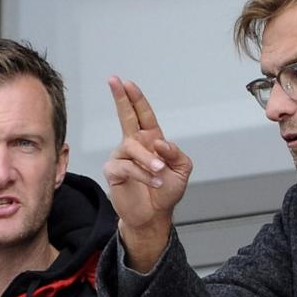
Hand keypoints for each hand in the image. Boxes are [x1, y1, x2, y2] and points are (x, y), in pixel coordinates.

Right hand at [103, 77, 192, 271]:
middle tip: (114, 81)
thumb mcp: (181, 170)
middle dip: (121, 98)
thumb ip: (175, 153)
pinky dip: (142, 174)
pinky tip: (153, 181)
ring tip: (160, 172)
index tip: (127, 83)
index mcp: (151, 140)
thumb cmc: (166, 192)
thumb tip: (159, 142)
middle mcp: (134, 145)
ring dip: (148, 160)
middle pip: (126, 116)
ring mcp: (122, 157)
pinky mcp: (114, 172)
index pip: (143, 115)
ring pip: (131, 147)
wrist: (154, 215)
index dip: (136, 98)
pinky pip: (126, 167)